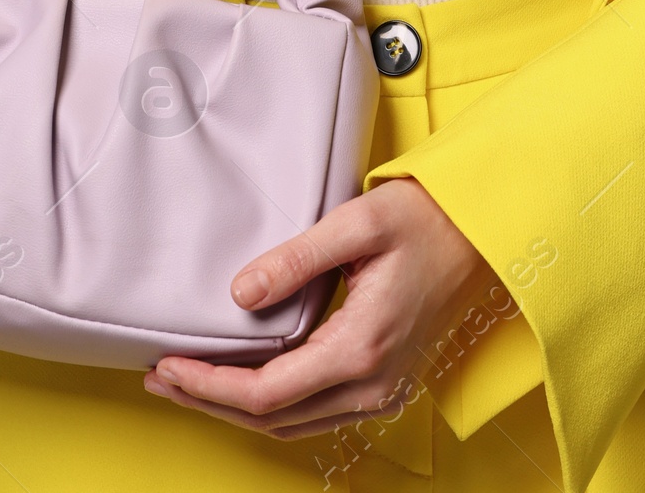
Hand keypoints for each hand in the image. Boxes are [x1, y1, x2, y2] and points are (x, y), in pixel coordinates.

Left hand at [142, 177, 490, 438]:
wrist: (484, 231)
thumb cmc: (426, 219)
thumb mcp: (357, 224)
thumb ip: (296, 260)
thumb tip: (239, 293)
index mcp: (360, 348)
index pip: (265, 393)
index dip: (208, 386)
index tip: (166, 367)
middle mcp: (372, 385)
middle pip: (272, 419)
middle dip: (210, 403)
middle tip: (160, 380)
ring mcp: (383, 391)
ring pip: (293, 424)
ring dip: (237, 409)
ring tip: (189, 383)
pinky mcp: (387, 385)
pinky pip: (317, 414)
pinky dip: (273, 406)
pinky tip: (245, 383)